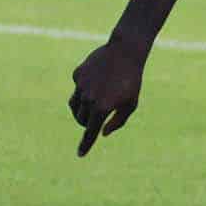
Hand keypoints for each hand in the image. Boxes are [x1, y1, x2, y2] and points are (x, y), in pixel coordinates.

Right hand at [68, 40, 145, 156]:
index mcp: (102, 108)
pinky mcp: (77, 74)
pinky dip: (84, 90)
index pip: (90, 132)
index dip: (85, 145)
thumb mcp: (130, 104)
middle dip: (86, 123)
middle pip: (80, 120)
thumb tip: (102, 133)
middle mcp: (88, 98)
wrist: (125, 51)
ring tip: (93, 105)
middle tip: (98, 117)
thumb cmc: (131, 81)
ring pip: (74, 106)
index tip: (80, 154)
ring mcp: (80, 86)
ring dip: (81, 110)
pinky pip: (77, 88)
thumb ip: (117, 122)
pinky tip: (96, 82)